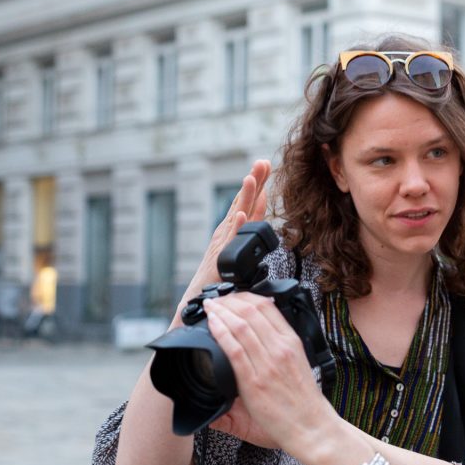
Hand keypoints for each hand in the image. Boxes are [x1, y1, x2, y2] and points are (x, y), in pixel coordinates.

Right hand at [173, 160, 270, 327]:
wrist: (199, 303)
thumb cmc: (218, 279)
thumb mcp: (239, 247)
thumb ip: (250, 227)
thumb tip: (263, 205)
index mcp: (231, 230)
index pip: (247, 202)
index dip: (257, 184)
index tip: (265, 164)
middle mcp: (225, 233)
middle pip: (241, 202)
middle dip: (253, 181)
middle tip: (262, 161)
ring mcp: (221, 245)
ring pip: (235, 216)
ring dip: (243, 197)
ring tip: (251, 178)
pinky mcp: (218, 260)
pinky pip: (228, 242)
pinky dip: (234, 227)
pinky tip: (239, 214)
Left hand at [204, 292, 338, 458]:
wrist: (311, 427)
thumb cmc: (304, 401)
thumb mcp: (299, 363)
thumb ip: (281, 347)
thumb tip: (263, 333)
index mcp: (291, 341)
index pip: (267, 307)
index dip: (245, 297)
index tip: (232, 297)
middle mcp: (280, 348)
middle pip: (251, 311)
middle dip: (228, 301)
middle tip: (216, 300)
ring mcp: (267, 364)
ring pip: (240, 326)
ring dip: (220, 312)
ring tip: (209, 308)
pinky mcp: (254, 381)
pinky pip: (234, 349)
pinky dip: (220, 332)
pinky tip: (212, 325)